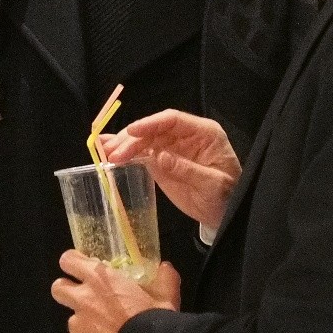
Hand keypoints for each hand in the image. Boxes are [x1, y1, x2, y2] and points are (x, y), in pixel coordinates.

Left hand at [51, 250, 179, 332]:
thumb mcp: (165, 298)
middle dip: (67, 292)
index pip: (69, 260)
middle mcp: (82, 300)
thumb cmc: (154, 323)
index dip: (73, 263)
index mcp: (100, 280)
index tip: (81, 268)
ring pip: (72, 323)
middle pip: (58, 288)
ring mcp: (76, 327)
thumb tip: (165, 267)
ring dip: (84, 327)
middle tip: (84, 301)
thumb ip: (164, 280)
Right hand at [103, 110, 240, 230]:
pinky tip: (108, 153)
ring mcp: (172, 147)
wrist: (226, 213)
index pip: (173, 120)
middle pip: (154, 129)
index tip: (132, 131)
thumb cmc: (227, 195)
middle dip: (131, 139)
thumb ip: (188, 169)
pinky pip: (141, 153)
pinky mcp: (162, 161)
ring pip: (144, 139)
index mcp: (203, 133)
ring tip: (105, 153)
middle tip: (113, 152)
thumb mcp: (213, 184)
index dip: (151, 123)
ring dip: (124, 145)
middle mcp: (185, 135)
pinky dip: (125, 153)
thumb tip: (161, 157)